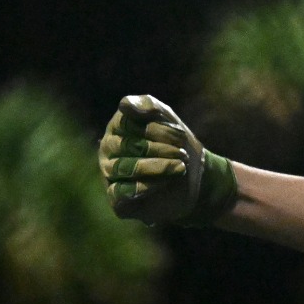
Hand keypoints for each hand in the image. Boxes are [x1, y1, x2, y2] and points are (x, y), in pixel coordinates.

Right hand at [98, 94, 237, 225]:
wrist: (195, 178)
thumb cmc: (176, 144)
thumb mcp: (167, 117)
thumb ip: (147, 105)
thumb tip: (124, 105)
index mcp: (117, 127)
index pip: (128, 122)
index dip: (158, 129)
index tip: (181, 136)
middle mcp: (108, 149)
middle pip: (127, 146)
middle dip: (161, 149)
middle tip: (182, 154)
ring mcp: (109, 174)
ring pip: (124, 167)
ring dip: (157, 166)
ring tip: (180, 167)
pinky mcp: (117, 198)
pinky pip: (122, 192)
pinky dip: (146, 187)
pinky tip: (165, 183)